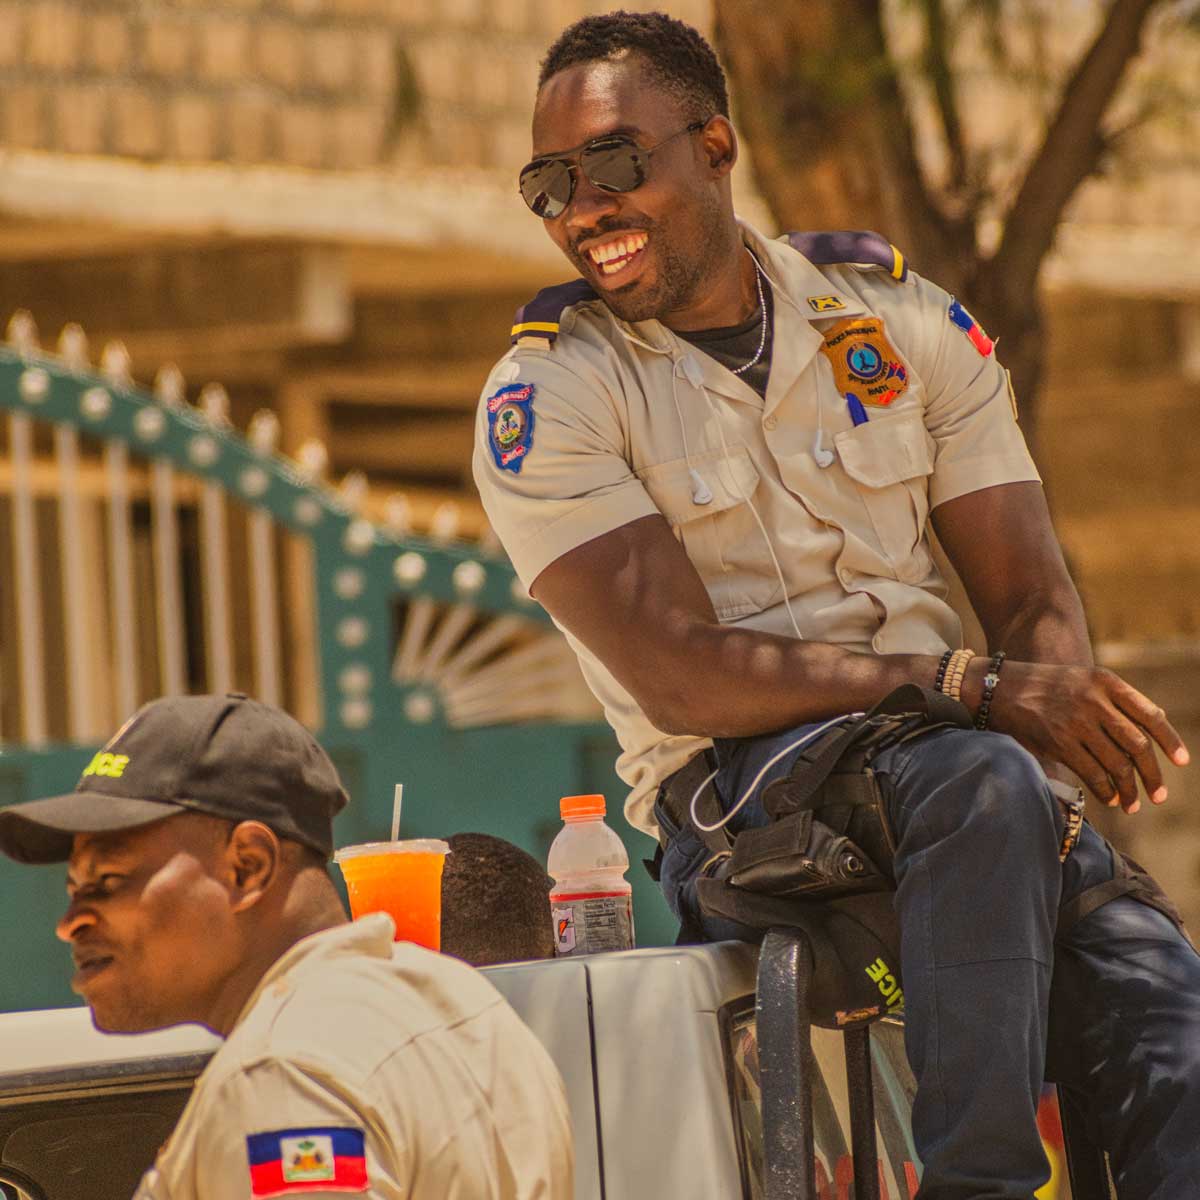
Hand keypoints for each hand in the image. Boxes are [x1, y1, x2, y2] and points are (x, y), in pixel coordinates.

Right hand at [983, 660, 1189, 811]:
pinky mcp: (1059, 741)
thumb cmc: (1045, 687)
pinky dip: (1106, 790)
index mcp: (1106, 682)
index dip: (1169, 741)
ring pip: (1117, 763)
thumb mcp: (1083, 680)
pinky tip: (1110, 798)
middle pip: (1138, 745)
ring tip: (1135, 804)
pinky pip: (1093, 773)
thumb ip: (1112, 702)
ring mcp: (1076, 721)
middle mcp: (1094, 700)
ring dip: (1130, 789)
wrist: (999, 687)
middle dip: (1152, 775)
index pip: (1150, 714)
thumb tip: (1145, 737)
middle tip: (1159, 795)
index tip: (1182, 762)